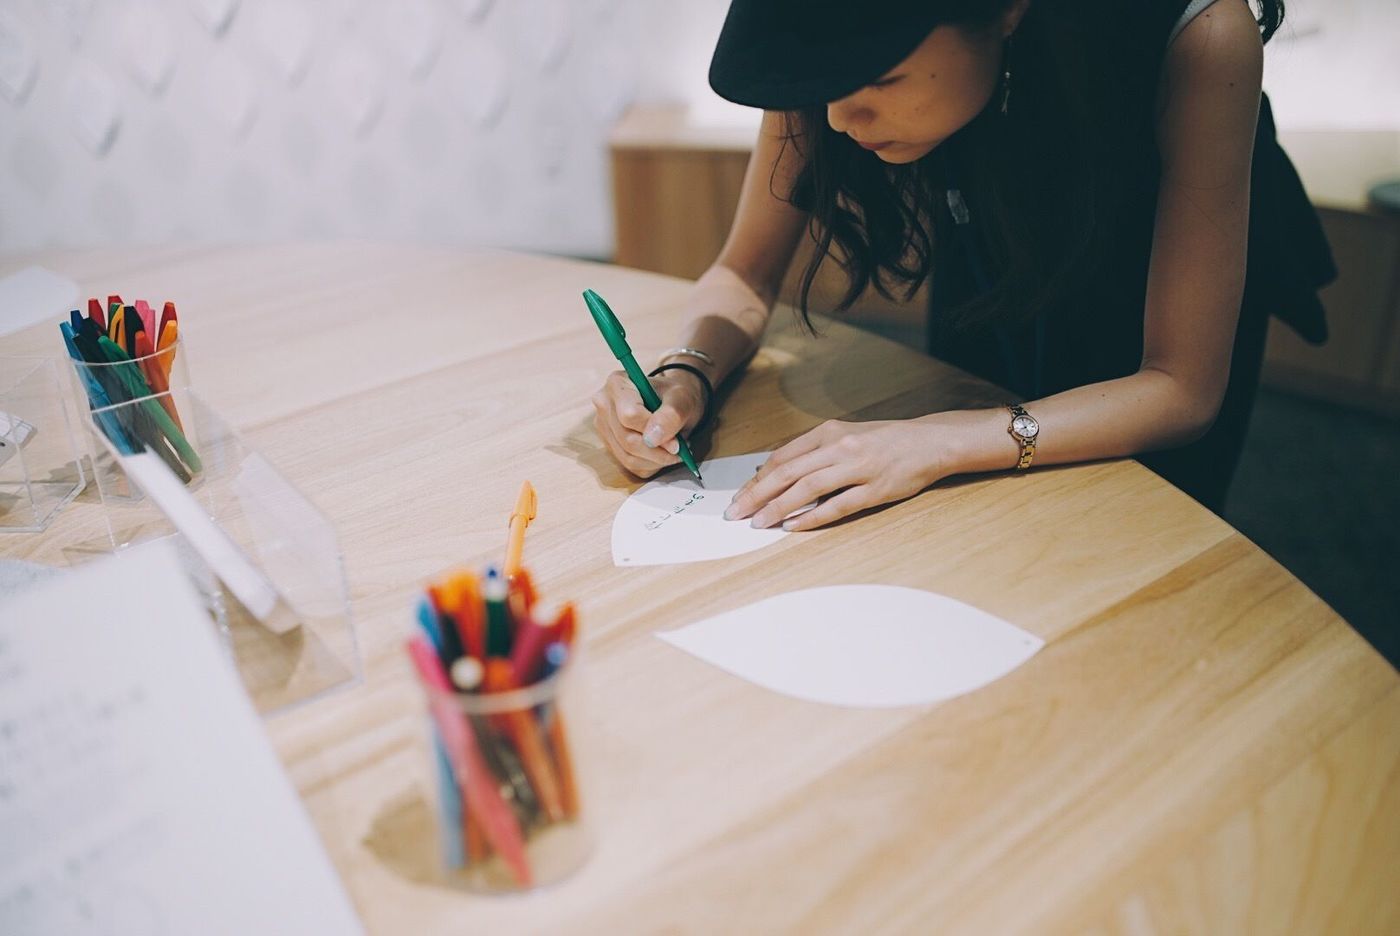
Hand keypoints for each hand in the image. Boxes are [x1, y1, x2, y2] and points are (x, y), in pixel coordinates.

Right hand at [591, 370, 704, 477]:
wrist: (671, 401)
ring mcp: (604, 427)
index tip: (677, 441)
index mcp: (618, 384)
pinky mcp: (609, 445)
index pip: (629, 416)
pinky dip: (651, 465)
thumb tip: (653, 439)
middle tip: (680, 449)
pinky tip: (662, 453)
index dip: (654, 432)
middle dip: (658, 451)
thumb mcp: (682, 399)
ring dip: (656, 461)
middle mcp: (604, 405)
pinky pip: (630, 465)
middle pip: (628, 440)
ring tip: (674, 450)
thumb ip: (670, 415)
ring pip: (628, 457)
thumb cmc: (675, 396)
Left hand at [723, 418, 947, 530]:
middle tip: (735, 513)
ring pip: (808, 488)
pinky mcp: (874, 490)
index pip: (782, 458)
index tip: (739, 496)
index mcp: (828, 432)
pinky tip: (793, 526)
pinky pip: (837, 506)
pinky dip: (812, 517)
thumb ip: (811, 451)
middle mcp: (840, 447)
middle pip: (788, 473)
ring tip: (758, 522)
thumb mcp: (844, 435)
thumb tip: (772, 470)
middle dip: (757, 495)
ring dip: (778, 507)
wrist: (929, 442)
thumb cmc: (883, 440)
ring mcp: (858, 468)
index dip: (757, 480)